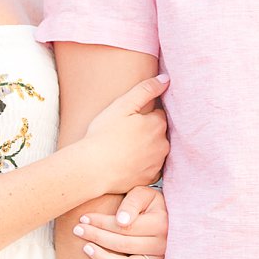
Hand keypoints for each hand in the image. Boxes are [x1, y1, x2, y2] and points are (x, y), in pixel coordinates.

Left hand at [77, 185, 167, 258]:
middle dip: (97, 237)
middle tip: (77, 230)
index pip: (124, 227)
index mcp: (159, 223)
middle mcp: (161, 244)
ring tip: (86, 249)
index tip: (83, 218)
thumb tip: (120, 221)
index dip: (101, 223)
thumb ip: (132, 203)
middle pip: (123, 245)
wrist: (170, 218)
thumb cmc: (151, 203)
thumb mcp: (145, 194)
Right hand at [81, 74, 170, 194]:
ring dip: (146, 148)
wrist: (92, 169)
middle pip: (158, 133)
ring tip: (124, 148)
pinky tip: (126, 162)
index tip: (129, 120)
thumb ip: (145, 90)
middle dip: (146, 131)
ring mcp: (157, 163)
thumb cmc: (103, 135)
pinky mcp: (149, 178)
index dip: (143, 115)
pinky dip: (142, 165)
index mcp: (157, 124)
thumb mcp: (122, 106)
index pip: (158, 114)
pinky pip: (150, 167)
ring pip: (155, 150)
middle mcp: (163, 144)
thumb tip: (166, 79)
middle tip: (124, 134)